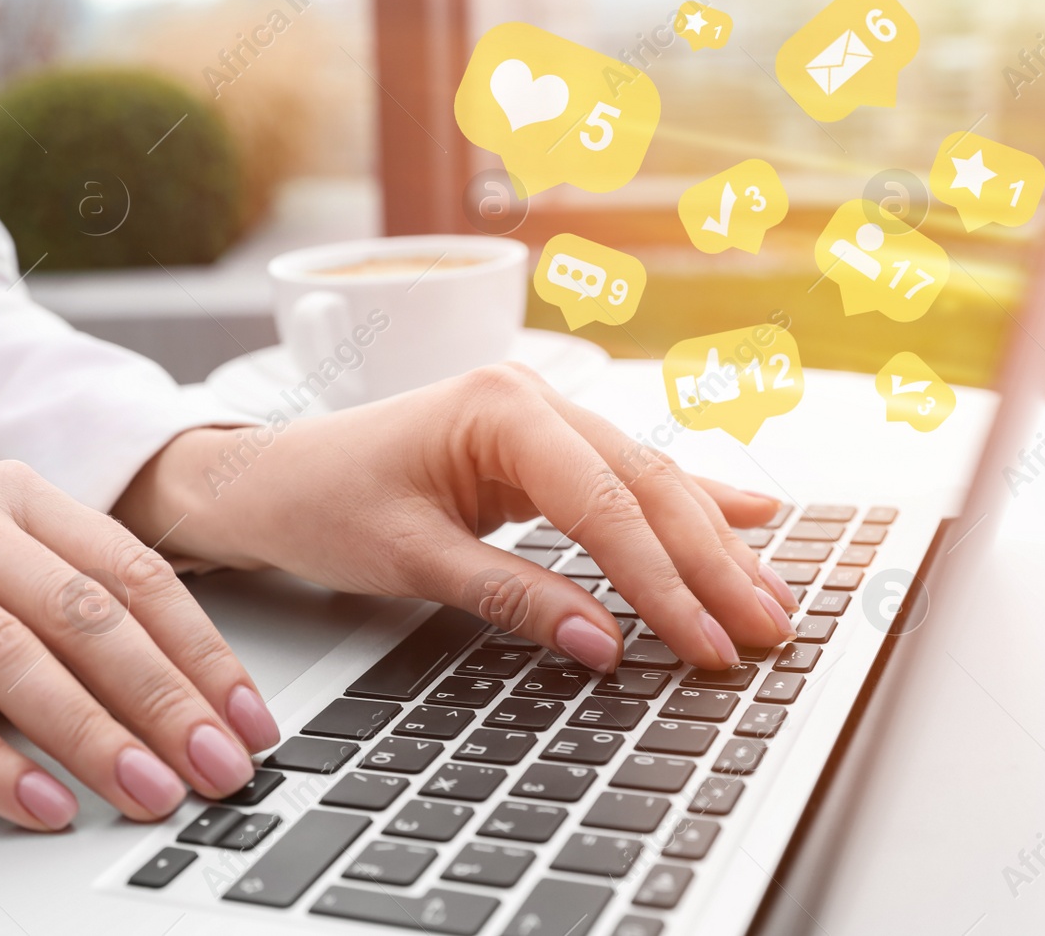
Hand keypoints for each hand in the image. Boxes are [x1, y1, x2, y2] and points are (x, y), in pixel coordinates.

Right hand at [0, 462, 280, 830]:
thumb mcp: (1, 586)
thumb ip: (81, 622)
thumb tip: (198, 711)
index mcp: (15, 494)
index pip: (131, 572)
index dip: (200, 652)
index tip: (248, 721)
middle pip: (80, 612)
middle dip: (161, 699)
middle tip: (214, 768)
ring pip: (7, 654)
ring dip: (88, 733)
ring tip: (145, 791)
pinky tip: (40, 803)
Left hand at [119, 364, 798, 670]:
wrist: (272, 476)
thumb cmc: (324, 501)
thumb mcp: (411, 558)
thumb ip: (514, 597)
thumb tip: (605, 644)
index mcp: (496, 409)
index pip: (603, 503)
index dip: (662, 580)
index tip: (708, 641)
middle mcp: (528, 399)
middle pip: (642, 486)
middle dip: (709, 564)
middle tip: (767, 630)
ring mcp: (537, 415)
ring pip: (645, 482)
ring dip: (709, 542)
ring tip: (772, 597)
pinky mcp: (536, 444)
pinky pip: (622, 478)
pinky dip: (684, 503)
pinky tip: (746, 514)